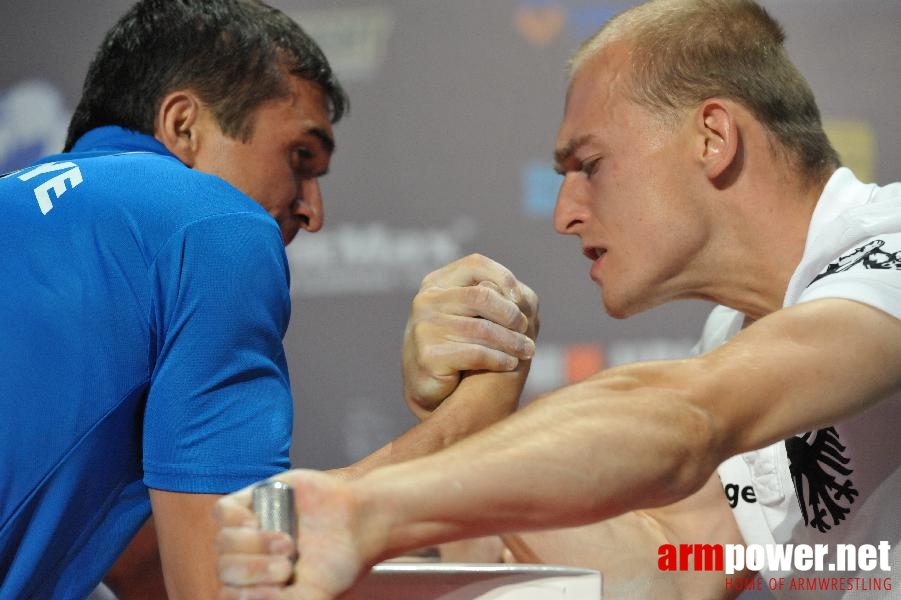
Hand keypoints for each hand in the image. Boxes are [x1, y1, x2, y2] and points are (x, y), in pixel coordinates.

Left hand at [215, 470, 379, 599]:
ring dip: (255, 545)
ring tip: (287, 543)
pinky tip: (256, 523)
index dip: (245, 593)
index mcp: (258, 583)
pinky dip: (236, 519)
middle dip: (255, 570)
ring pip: (223, 542)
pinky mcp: (254, 499)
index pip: (228, 594)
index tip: (281, 585)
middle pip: (225, 568)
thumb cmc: (338, 562)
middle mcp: (250, 557)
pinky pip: (223, 511)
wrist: (359, 523)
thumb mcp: (311, 597)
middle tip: (287, 565)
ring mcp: (249, 528)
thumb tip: (244, 597)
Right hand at [402, 254, 538, 417]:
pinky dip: (499, 358)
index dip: (503, 277)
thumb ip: (487, 298)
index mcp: (435, 283)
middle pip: (481, 296)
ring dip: (512, 341)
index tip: (521, 299)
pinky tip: (510, 363)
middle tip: (527, 328)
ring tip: (528, 350)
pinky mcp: (430, 356)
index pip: (475, 265)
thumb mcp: (464, 313)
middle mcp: (426, 301)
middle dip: (511, 313)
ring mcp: (425, 328)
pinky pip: (477, 354)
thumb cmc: (453, 343)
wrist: (425, 384)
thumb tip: (522, 295)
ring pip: (483, 329)